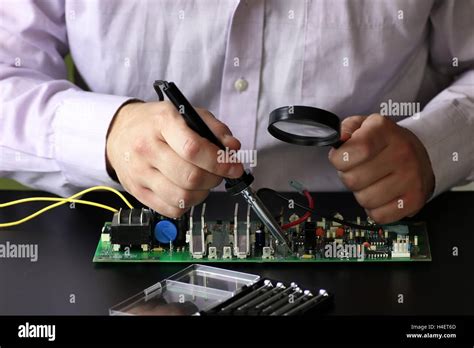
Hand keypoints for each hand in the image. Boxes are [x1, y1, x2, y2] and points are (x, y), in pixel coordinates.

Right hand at [106, 101, 243, 217]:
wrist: (118, 132)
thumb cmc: (155, 123)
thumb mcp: (186, 113)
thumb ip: (213, 128)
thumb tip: (232, 148)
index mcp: (162, 123)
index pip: (194, 148)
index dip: (219, 162)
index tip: (234, 167)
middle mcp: (147, 148)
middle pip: (190, 176)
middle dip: (214, 179)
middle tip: (219, 174)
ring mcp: (140, 172)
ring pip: (182, 197)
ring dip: (203, 193)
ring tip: (204, 182)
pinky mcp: (137, 191)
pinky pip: (171, 209)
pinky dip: (187, 204)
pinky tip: (188, 191)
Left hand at [328, 114, 434, 223]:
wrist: (421, 155)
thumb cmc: (385, 143)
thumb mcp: (363, 125)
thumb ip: (345, 129)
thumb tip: (339, 140)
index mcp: (384, 131)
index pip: (356, 150)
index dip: (339, 158)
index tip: (341, 157)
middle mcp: (402, 153)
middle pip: (354, 180)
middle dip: (349, 177)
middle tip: (360, 170)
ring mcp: (411, 178)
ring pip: (365, 200)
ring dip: (362, 194)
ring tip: (372, 182)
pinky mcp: (415, 200)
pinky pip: (379, 216)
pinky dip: (375, 209)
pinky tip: (382, 195)